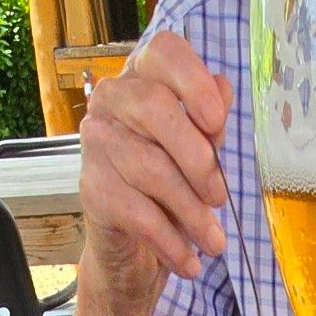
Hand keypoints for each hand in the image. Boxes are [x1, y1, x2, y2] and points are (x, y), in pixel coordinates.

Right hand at [78, 31, 231, 298]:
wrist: (132, 251)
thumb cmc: (170, 190)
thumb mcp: (198, 154)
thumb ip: (210, 123)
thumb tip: (223, 90)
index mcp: (144, 80)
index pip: (163, 52)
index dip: (192, 79)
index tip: (217, 119)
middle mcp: (112, 102)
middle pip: (156, 108)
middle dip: (199, 158)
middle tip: (221, 198)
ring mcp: (96, 144)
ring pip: (151, 168)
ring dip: (192, 212)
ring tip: (214, 242)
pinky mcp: (91, 189)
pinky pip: (139, 214)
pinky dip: (171, 243)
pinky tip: (190, 263)